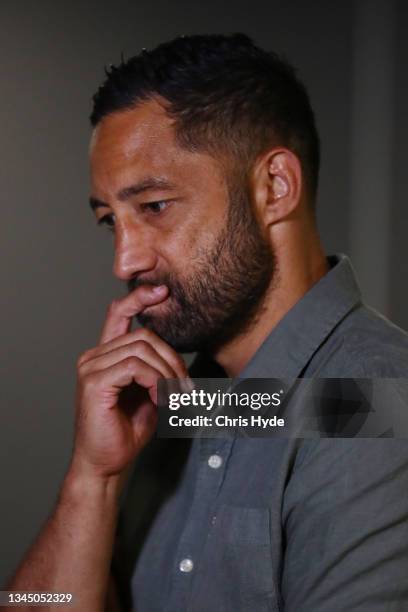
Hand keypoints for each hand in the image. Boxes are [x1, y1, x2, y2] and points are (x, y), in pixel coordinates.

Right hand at [70, 284, 188, 479]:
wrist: (107, 465)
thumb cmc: (127, 431)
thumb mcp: (149, 392)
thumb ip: (156, 368)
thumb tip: (175, 351)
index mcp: (106, 355)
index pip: (118, 313)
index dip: (139, 297)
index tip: (162, 290)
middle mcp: (94, 356)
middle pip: (144, 335)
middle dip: (173, 359)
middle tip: (186, 388)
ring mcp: (91, 367)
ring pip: (142, 349)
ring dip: (167, 373)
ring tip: (174, 397)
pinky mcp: (94, 382)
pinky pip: (135, 366)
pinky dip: (156, 381)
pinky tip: (160, 398)